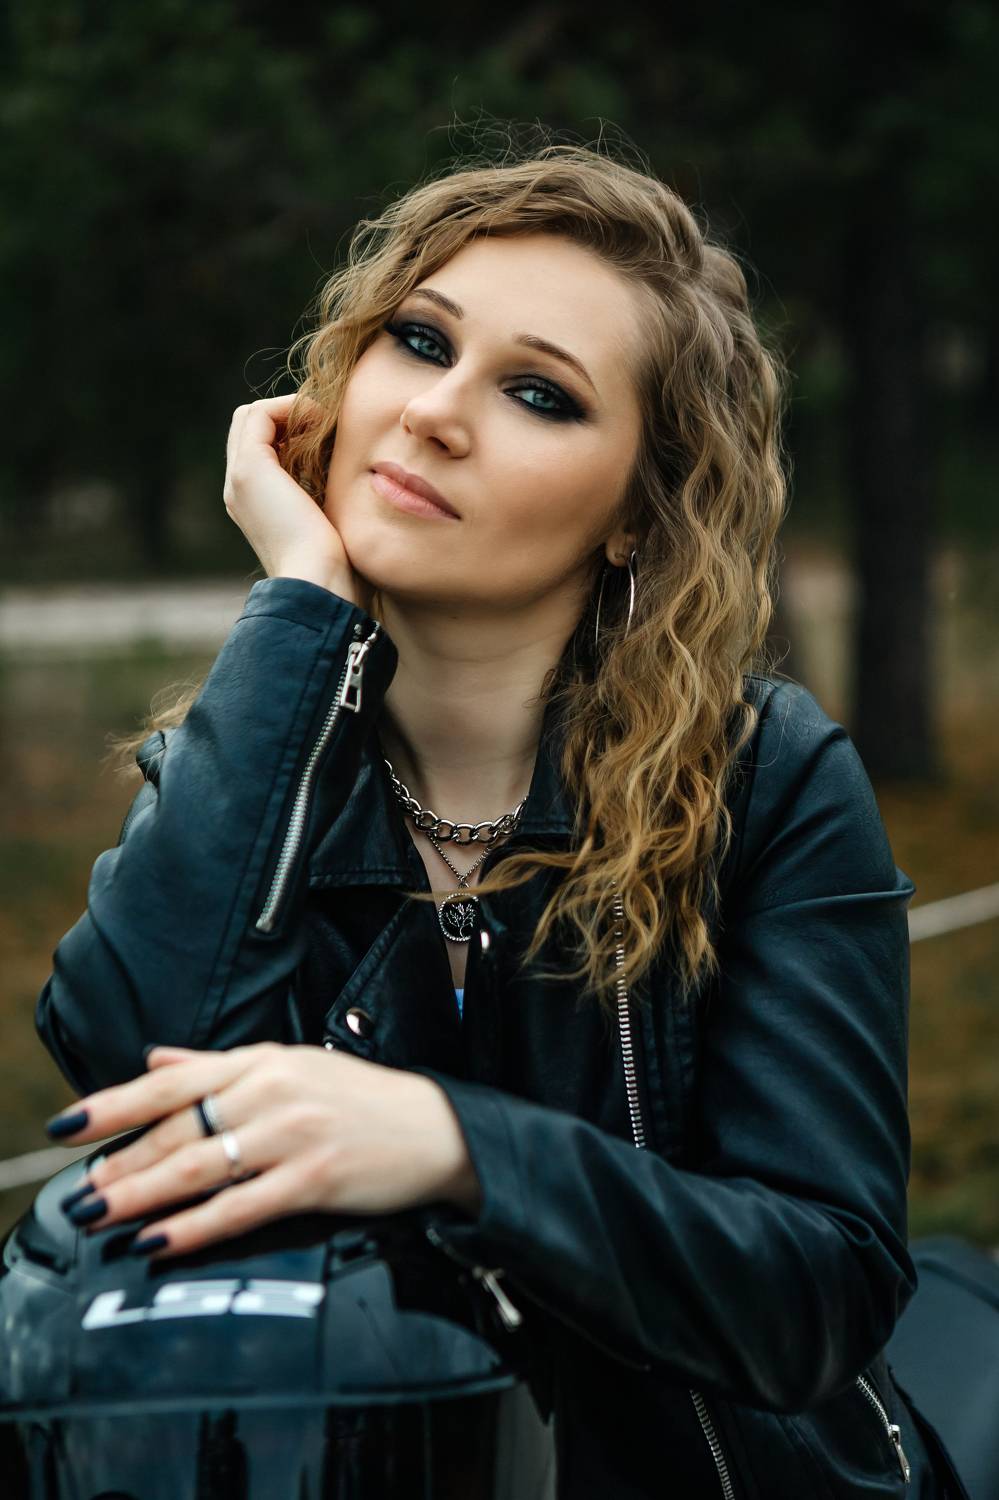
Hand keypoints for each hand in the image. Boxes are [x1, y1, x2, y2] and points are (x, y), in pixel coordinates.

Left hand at [47, 1041, 480, 1260]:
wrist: (439, 1129)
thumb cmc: (361, 1100)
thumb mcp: (292, 1066)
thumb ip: (217, 1065)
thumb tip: (154, 1060)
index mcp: (265, 1059)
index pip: (174, 1080)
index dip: (116, 1103)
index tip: (70, 1125)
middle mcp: (275, 1090)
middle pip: (181, 1127)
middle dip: (122, 1161)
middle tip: (80, 1189)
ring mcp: (295, 1134)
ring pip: (201, 1166)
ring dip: (142, 1194)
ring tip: (101, 1214)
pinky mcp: (316, 1177)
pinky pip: (242, 1207)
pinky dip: (195, 1226)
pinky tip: (160, 1240)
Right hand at [224, 395, 373, 611]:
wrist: (318, 581)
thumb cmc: (334, 562)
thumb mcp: (326, 521)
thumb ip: (321, 495)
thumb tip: (341, 473)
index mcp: (253, 504)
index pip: (257, 447)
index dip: (288, 431)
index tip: (325, 438)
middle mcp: (238, 489)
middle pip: (248, 428)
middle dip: (285, 416)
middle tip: (322, 425)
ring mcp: (239, 478)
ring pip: (250, 417)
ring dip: (288, 409)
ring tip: (321, 422)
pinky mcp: (250, 469)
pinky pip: (260, 414)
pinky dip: (290, 408)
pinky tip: (319, 422)